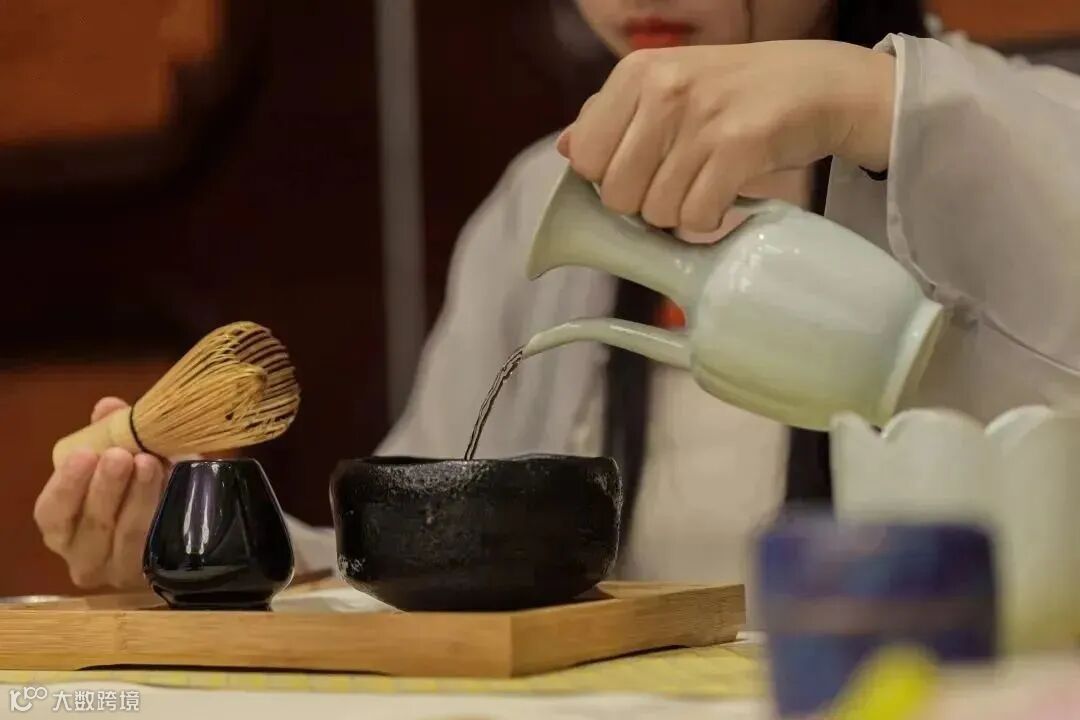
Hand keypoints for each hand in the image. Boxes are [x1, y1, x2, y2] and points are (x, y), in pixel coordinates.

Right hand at [34, 397, 168, 588]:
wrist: (190, 512)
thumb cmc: (143, 482)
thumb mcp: (129, 453)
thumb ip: (114, 431)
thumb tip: (108, 407)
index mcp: (64, 527)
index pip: (52, 513)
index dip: (66, 485)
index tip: (85, 454)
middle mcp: (84, 557)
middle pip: (89, 526)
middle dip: (105, 487)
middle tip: (122, 455)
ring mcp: (121, 571)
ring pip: (125, 535)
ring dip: (137, 497)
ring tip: (151, 463)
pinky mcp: (155, 575)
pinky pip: (158, 545)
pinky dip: (162, 515)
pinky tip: (172, 488)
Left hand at [557, 40, 894, 232]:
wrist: (822, 85)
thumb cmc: (737, 93)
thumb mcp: (670, 85)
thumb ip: (614, 116)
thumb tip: (566, 149)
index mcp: (635, 73)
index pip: (583, 158)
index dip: (608, 179)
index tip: (641, 173)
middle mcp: (663, 89)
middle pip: (616, 195)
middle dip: (645, 203)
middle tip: (679, 182)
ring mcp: (701, 116)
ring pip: (656, 212)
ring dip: (681, 213)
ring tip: (706, 184)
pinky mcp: (739, 146)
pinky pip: (697, 217)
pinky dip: (711, 219)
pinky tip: (726, 194)